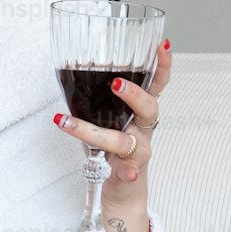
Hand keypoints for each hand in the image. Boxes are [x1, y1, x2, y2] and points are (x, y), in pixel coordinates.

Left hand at [52, 38, 171, 199]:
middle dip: (134, 94)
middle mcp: (143, 129)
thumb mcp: (108, 117)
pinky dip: (126, 171)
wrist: (122, 187)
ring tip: (68, 123)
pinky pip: (127, 170)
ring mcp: (138, 151)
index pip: (156, 84)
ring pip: (122, 140)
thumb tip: (69, 66)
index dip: (163, 65)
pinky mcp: (129, 172)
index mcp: (140, 111)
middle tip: (117, 83)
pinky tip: (126, 173)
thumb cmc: (113, 146)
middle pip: (148, 108)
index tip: (162, 44)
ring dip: (91, 131)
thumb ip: (97, 97)